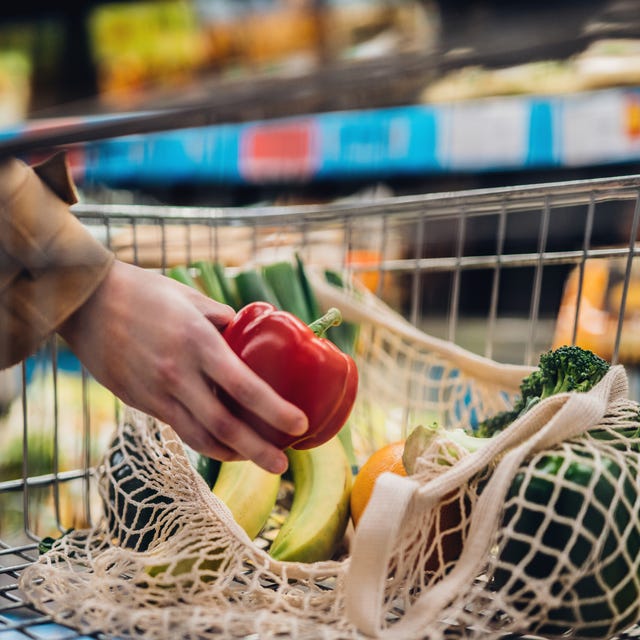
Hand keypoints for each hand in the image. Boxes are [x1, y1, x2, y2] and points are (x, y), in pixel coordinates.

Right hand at [58, 260, 307, 473]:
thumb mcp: (191, 297)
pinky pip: (178, 429)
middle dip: (258, 450)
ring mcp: (156, 392)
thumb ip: (222, 319)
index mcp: (198, 342)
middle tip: (282, 466)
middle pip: (224, 425)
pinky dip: (205, 441)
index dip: (274, 410)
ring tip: (256, 459)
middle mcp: (178, 374)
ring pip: (200, 437)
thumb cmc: (144, 292)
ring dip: (232, 454)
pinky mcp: (140, 402)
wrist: (86, 302)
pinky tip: (222, 444)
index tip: (299, 424)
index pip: (244, 386)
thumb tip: (246, 335)